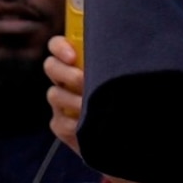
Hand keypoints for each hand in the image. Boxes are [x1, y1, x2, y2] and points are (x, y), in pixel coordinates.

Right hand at [44, 35, 150, 182]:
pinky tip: (91, 125)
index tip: (72, 56)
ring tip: (91, 105)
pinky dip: (75, 124)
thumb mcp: (126, 76)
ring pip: (54, 94)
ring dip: (72, 99)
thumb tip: (131, 49)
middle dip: (66, 73)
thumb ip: (120, 61)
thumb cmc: (131, 98)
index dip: (60, 47)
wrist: (131, 136)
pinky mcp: (61, 126)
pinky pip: (61, 122)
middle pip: (51, 66)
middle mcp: (65, 81)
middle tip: (83, 81)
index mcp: (78, 63)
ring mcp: (61, 104)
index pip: (58, 46)